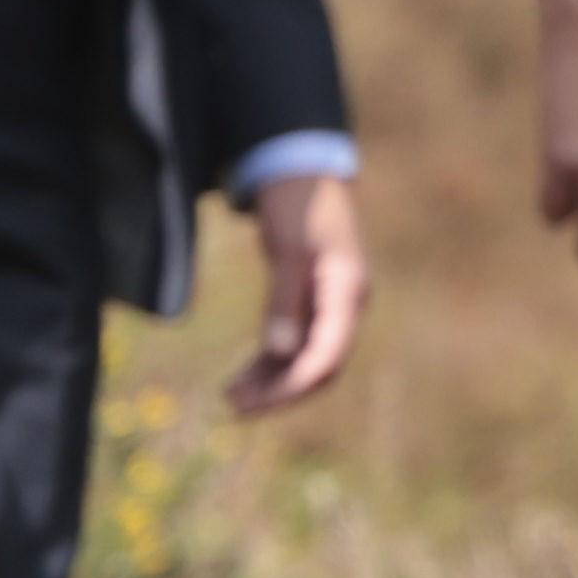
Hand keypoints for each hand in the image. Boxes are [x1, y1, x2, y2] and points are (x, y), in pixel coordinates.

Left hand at [223, 165, 368, 418]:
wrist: (301, 171)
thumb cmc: (297, 203)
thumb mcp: (288, 249)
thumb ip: (285, 300)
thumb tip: (279, 353)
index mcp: (348, 291)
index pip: (328, 354)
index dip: (295, 383)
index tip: (258, 401)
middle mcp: (345, 305)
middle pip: (320, 367)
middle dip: (280, 391)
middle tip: (235, 407)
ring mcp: (330, 306)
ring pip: (305, 360)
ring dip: (271, 382)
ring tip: (230, 397)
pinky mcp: (311, 303)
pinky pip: (294, 344)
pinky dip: (270, 363)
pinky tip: (242, 379)